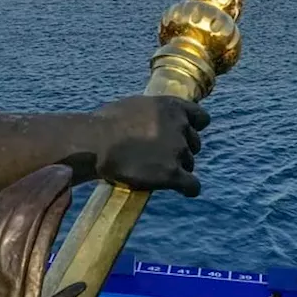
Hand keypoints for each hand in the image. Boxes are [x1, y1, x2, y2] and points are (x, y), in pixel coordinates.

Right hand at [93, 95, 209, 196]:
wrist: (95, 143)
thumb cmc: (105, 124)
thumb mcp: (134, 106)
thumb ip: (152, 113)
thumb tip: (153, 121)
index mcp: (171, 107)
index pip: (201, 118)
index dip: (193, 128)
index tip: (184, 135)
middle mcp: (179, 126)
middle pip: (194, 143)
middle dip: (182, 150)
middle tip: (162, 157)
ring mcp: (178, 150)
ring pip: (190, 164)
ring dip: (178, 168)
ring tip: (157, 172)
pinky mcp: (172, 174)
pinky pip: (192, 185)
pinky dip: (188, 188)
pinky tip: (182, 190)